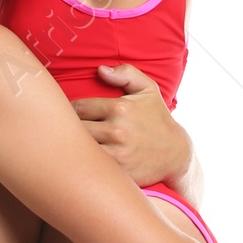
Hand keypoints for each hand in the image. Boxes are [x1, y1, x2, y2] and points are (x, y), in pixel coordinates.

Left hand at [70, 63, 192, 187]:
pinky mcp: (119, 173)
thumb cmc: (158, 119)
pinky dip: (85, 164)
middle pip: (75, 128)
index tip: (71, 115)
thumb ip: (126, 74)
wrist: (176, 154)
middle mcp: (117, 130)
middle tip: (65, 131)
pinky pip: (92, 167)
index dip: (71, 110)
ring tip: (70, 146)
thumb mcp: (148, 90)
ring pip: (81, 148)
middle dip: (69, 128)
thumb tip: (100, 70)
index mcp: (120, 108)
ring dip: (74, 147)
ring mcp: (118, 154)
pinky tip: (83, 161)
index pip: (79, 107)